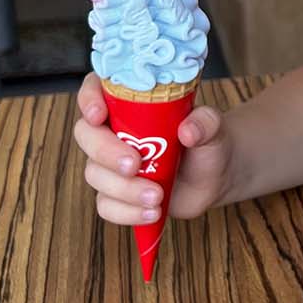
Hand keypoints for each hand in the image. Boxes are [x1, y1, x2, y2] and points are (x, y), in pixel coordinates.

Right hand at [73, 72, 237, 223]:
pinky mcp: (118, 194)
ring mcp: (112, 164)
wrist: (215, 176)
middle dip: (105, 151)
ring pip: (95, 175)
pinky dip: (126, 212)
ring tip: (157, 196)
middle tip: (134, 164)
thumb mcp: (212, 126)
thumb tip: (188, 131)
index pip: (95, 89)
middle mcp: (114, 131)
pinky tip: (152, 212)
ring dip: (123, 189)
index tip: (99, 114)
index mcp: (129, 103)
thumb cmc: (207, 141)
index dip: (89, 99)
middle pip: (87, 135)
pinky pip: (106, 205)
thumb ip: (204, 122)